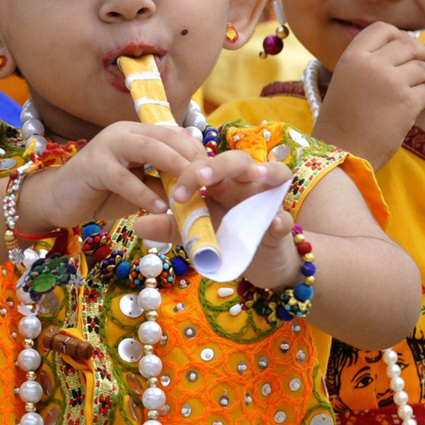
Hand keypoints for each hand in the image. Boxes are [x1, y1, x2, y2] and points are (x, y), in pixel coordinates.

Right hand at [25, 122, 204, 230]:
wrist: (59, 200)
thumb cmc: (102, 194)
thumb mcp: (141, 187)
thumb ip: (164, 182)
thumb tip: (196, 188)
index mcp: (137, 133)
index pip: (175, 135)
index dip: (196, 152)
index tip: (214, 174)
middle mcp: (123, 132)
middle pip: (166, 137)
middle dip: (191, 158)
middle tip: (209, 181)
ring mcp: (107, 145)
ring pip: (148, 149)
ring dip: (172, 168)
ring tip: (191, 190)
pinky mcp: (93, 165)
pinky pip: (123, 177)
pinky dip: (144, 193)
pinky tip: (159, 208)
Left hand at [134, 150, 296, 288]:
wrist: (260, 264)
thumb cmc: (228, 240)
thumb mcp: (196, 234)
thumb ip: (170, 227)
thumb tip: (137, 223)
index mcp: (222, 183)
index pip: (206, 164)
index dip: (190, 172)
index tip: (175, 193)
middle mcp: (247, 184)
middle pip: (237, 160)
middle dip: (218, 165)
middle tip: (200, 176)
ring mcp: (270, 202)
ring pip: (274, 174)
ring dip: (266, 171)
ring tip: (255, 175)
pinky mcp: (285, 226)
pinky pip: (286, 218)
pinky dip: (282, 220)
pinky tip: (276, 222)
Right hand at [313, 23, 424, 167]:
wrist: (341, 153)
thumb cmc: (343, 120)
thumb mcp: (346, 80)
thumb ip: (369, 62)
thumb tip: (406, 46)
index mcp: (352, 57)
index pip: (382, 29)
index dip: (398, 35)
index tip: (405, 45)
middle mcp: (371, 64)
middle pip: (408, 45)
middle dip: (422, 52)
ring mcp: (391, 82)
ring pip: (423, 67)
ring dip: (423, 78)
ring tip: (412, 91)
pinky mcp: (407, 102)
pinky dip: (424, 97)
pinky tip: (410, 108)